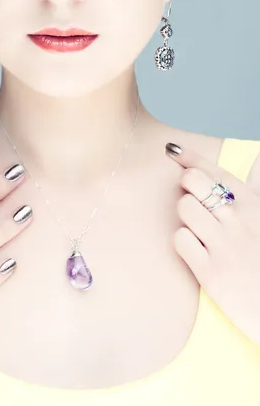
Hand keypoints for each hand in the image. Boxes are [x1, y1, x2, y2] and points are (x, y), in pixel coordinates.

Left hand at [166, 142, 259, 344]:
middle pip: (193, 182)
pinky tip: (197, 251)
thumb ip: (256, 188)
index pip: (214, 171)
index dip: (189, 157)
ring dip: (187, 217)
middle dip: (187, 187)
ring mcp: (223, 245)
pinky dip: (184, 243)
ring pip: (184, 208)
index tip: (171, 149)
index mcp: (252, 204)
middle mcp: (238, 220)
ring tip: (200, 231)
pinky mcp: (210, 272)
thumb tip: (256, 159)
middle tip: (194, 201)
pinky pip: (180, 240)